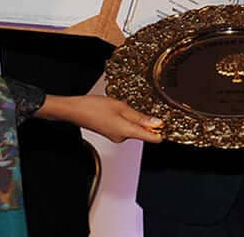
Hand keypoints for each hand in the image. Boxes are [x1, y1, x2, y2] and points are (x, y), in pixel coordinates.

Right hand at [37, 94, 162, 143]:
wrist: (74, 110)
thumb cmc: (93, 107)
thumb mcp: (120, 107)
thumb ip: (140, 116)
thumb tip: (157, 123)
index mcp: (126, 131)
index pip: (152, 138)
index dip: (162, 132)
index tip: (169, 126)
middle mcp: (123, 137)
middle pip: (144, 132)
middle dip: (146, 121)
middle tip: (141, 107)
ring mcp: (117, 136)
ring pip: (134, 128)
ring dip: (135, 118)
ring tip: (123, 106)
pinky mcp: (112, 133)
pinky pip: (126, 127)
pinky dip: (127, 118)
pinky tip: (118, 109)